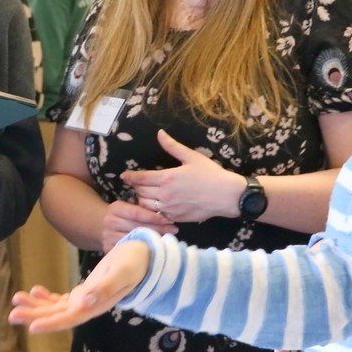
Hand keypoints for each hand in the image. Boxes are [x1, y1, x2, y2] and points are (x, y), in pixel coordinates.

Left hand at [11, 240, 151, 331]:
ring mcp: (86, 300)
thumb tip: (84, 302)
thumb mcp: (123, 272)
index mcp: (97, 305)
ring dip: (36, 306)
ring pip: (56, 308)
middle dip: (35, 315)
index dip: (51, 323)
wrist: (145, 257)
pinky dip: (47, 297)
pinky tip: (35, 291)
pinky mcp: (85, 292)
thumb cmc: (136, 263)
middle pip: (58, 315)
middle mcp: (89, 306)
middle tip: (12, 313)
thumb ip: (106, 287)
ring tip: (16, 299)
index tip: (31, 327)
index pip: (70, 318)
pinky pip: (62, 299)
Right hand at [100, 199, 174, 251]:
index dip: (152, 217)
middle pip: (137, 227)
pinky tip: (155, 248)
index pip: (136, 213)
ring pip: (135, 239)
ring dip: (153, 239)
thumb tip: (165, 214)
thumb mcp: (128, 207)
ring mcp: (108, 237)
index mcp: (115, 208)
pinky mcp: (109, 249)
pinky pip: (130, 250)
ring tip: (167, 239)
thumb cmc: (123, 216)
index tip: (167, 219)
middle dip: (158, 228)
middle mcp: (110, 222)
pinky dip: (144, 249)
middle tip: (173, 229)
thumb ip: (142, 209)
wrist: (103, 227)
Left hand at [120, 129, 244, 223]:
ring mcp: (170, 208)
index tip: (124, 176)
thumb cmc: (211, 174)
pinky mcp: (176, 218)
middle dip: (137, 188)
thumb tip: (160, 133)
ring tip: (145, 195)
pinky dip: (153, 212)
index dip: (130, 177)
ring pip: (146, 206)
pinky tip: (156, 207)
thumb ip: (172, 146)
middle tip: (138, 184)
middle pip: (140, 192)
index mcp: (167, 178)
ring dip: (143, 200)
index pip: (141, 178)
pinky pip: (157, 216)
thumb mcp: (191, 157)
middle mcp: (166, 194)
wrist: (227, 196)